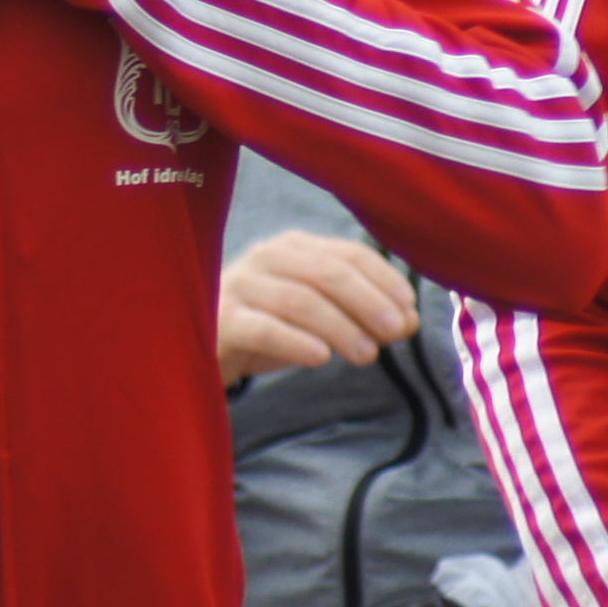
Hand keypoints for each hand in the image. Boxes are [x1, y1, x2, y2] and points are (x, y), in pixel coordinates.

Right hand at [217, 232, 419, 376]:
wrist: (197, 350)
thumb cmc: (267, 328)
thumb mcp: (318, 319)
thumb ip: (362, 315)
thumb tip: (410, 321)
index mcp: (294, 248)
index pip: (348, 253)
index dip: (384, 280)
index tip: (410, 310)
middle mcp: (266, 258)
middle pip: (327, 272)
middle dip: (368, 302)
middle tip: (395, 333)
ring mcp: (239, 287)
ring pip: (300, 300)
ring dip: (341, 327)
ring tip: (367, 355)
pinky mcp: (219, 322)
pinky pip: (262, 328)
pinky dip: (296, 342)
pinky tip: (321, 358)